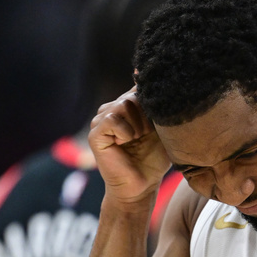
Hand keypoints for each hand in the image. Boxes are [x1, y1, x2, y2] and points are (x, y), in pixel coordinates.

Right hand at [88, 87, 173, 206]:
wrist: (142, 186)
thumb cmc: (154, 160)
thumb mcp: (161, 128)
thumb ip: (156, 102)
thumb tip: (142, 70)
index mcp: (126, 107)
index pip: (138, 88)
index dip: (150, 101)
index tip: (154, 123)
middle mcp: (111, 110)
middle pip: (134, 97)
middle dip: (147, 119)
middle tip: (145, 137)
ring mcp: (100, 121)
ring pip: (123, 105)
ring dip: (138, 126)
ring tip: (137, 140)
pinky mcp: (95, 134)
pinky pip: (112, 120)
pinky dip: (126, 133)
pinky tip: (126, 144)